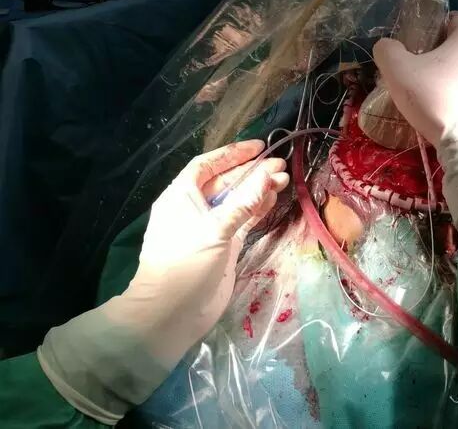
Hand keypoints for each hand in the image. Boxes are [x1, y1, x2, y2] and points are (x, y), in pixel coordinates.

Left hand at [135, 139, 288, 342]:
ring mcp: (211, 227)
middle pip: (226, 181)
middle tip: (281, 165)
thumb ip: (245, 201)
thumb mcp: (216, 228)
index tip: (259, 147)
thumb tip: (271, 173)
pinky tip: (273, 200)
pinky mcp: (224, 245)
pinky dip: (257, 210)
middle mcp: (195, 208)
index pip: (208, 165)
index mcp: (181, 196)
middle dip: (251, 172)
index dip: (232, 154)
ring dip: (258, 190)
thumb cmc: (186, 263)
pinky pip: (243, 220)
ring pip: (237, 201)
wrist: (172, 312)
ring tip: (284, 180)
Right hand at [373, 12, 457, 239]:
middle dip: (438, 54)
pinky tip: (447, 109)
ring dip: (451, 75)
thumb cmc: (436, 99)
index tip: (413, 51)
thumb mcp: (398, 71)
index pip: (449, 19)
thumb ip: (387, 50)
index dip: (428, 31)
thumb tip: (388, 47)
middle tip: (417, 74)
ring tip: (431, 94)